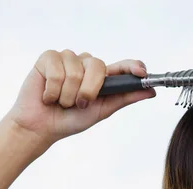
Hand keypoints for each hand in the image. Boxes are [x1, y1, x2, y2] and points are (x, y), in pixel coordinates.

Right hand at [5, 49, 155, 144]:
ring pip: (75, 70)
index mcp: (102, 77)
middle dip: (88, 91)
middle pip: (98, 66)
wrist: (41, 127)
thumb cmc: (71, 120)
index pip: (121, 66)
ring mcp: (68, 59)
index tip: (141, 72)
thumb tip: (151, 91)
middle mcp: (86, 65)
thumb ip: (124, 98)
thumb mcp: (102, 111)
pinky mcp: (48, 58)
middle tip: (78, 104)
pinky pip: (56, 69)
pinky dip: (52, 89)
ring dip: (67, 94)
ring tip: (60, 101)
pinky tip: (48, 95)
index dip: (132, 66)